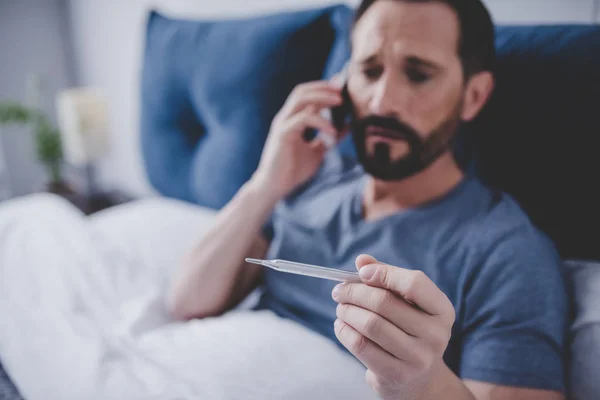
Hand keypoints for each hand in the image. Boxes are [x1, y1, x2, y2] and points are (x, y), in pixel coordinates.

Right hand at [251, 81, 342, 201]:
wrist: (275, 187)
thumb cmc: (293, 170)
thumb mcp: (317, 151)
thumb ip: (329, 138)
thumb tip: (347, 127)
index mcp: (291, 120)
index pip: (305, 95)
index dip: (322, 88)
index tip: (341, 88)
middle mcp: (285, 118)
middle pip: (302, 92)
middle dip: (323, 87)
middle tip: (342, 91)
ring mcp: (282, 124)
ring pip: (301, 99)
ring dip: (322, 97)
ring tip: (340, 102)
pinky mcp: (283, 134)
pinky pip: (303, 118)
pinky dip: (321, 121)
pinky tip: (333, 131)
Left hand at [331, 255, 455, 399]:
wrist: (418, 379)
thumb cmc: (408, 330)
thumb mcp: (407, 304)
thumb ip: (387, 278)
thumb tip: (362, 261)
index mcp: (442, 310)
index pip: (415, 283)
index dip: (384, 273)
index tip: (363, 273)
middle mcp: (435, 335)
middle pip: (384, 303)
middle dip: (355, 292)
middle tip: (339, 290)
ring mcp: (418, 357)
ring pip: (370, 324)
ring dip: (347, 311)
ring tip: (341, 307)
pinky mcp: (396, 374)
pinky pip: (361, 345)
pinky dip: (344, 331)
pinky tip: (341, 325)